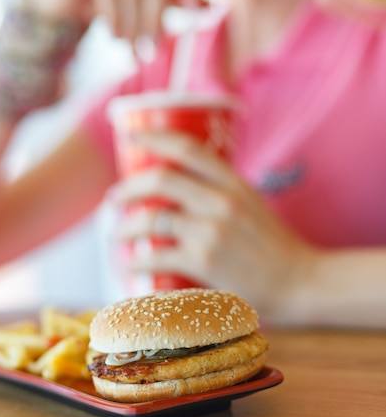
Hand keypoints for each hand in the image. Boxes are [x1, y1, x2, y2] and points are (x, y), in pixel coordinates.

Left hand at [113, 130, 316, 314]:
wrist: (301, 282)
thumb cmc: (274, 245)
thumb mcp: (252, 204)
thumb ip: (220, 191)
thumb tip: (181, 184)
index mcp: (234, 182)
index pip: (188, 147)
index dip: (154, 136)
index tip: (131, 134)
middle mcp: (222, 201)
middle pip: (160, 179)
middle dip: (128, 186)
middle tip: (115, 197)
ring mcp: (212, 231)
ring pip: (151, 219)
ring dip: (125, 227)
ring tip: (118, 235)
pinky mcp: (205, 263)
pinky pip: (156, 257)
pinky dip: (136, 262)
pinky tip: (130, 266)